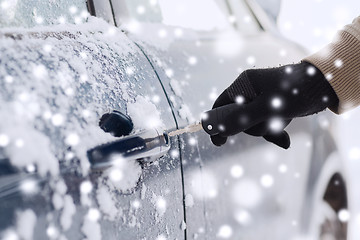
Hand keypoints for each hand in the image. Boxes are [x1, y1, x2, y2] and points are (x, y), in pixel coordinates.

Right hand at [201, 62, 338, 148]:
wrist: (324, 85)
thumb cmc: (295, 91)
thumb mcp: (268, 107)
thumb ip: (243, 119)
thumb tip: (221, 131)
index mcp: (243, 85)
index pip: (221, 105)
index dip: (217, 122)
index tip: (219, 141)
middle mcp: (250, 91)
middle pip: (237, 117)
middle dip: (251, 128)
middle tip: (265, 127)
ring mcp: (261, 99)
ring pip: (252, 123)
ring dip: (265, 130)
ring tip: (281, 125)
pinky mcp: (272, 106)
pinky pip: (265, 123)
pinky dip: (273, 131)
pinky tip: (284, 140)